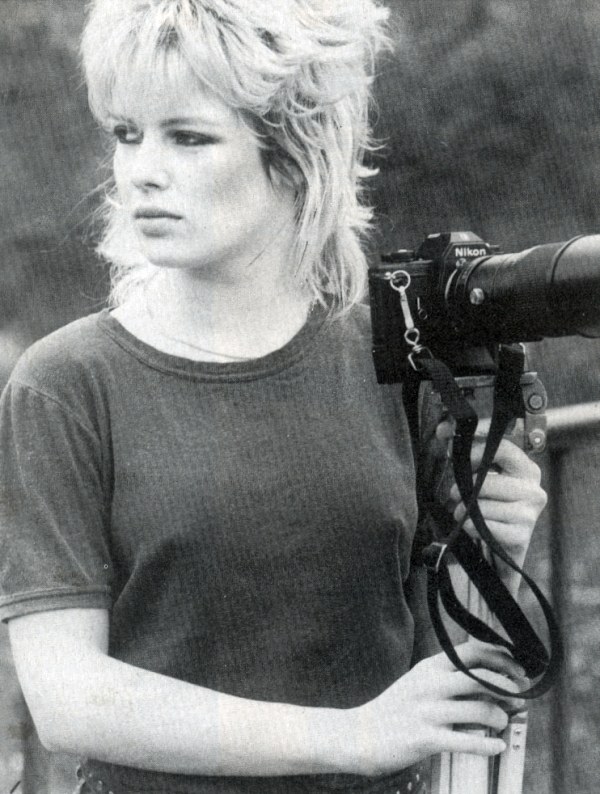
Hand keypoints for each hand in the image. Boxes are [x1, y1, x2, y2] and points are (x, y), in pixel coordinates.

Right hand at [347, 643, 525, 776]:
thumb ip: (449, 677)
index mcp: (429, 667)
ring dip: (500, 718)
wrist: (361, 734)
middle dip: (508, 687)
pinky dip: (489, 745)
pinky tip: (497, 747)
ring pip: (479, 710)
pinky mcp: (425, 739)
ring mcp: (427, 711)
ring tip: (502, 724)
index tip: (517, 668)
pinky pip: (467, 741)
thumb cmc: (397, 709)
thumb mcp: (419, 682)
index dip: (501, 658)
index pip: (472, 651)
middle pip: (481, 678)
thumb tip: (492, 679)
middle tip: (519, 697)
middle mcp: (429, 684)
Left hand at [438, 421, 546, 576]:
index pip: (503, 448)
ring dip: (463, 509)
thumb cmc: (492, 506)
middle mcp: (533, 490)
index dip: (476, 447)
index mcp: (527, 470)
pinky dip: (470, 526)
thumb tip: (443, 430)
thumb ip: (469, 455)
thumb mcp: (485, 478)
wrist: (503, 547)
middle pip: (487, 480)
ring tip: (463, 511)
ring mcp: (529, 514)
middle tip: (454, 493)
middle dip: (464, 487)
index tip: (455, 448)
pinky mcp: (521, 536)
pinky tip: (471, 526)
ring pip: (482, 505)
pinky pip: (483, 526)